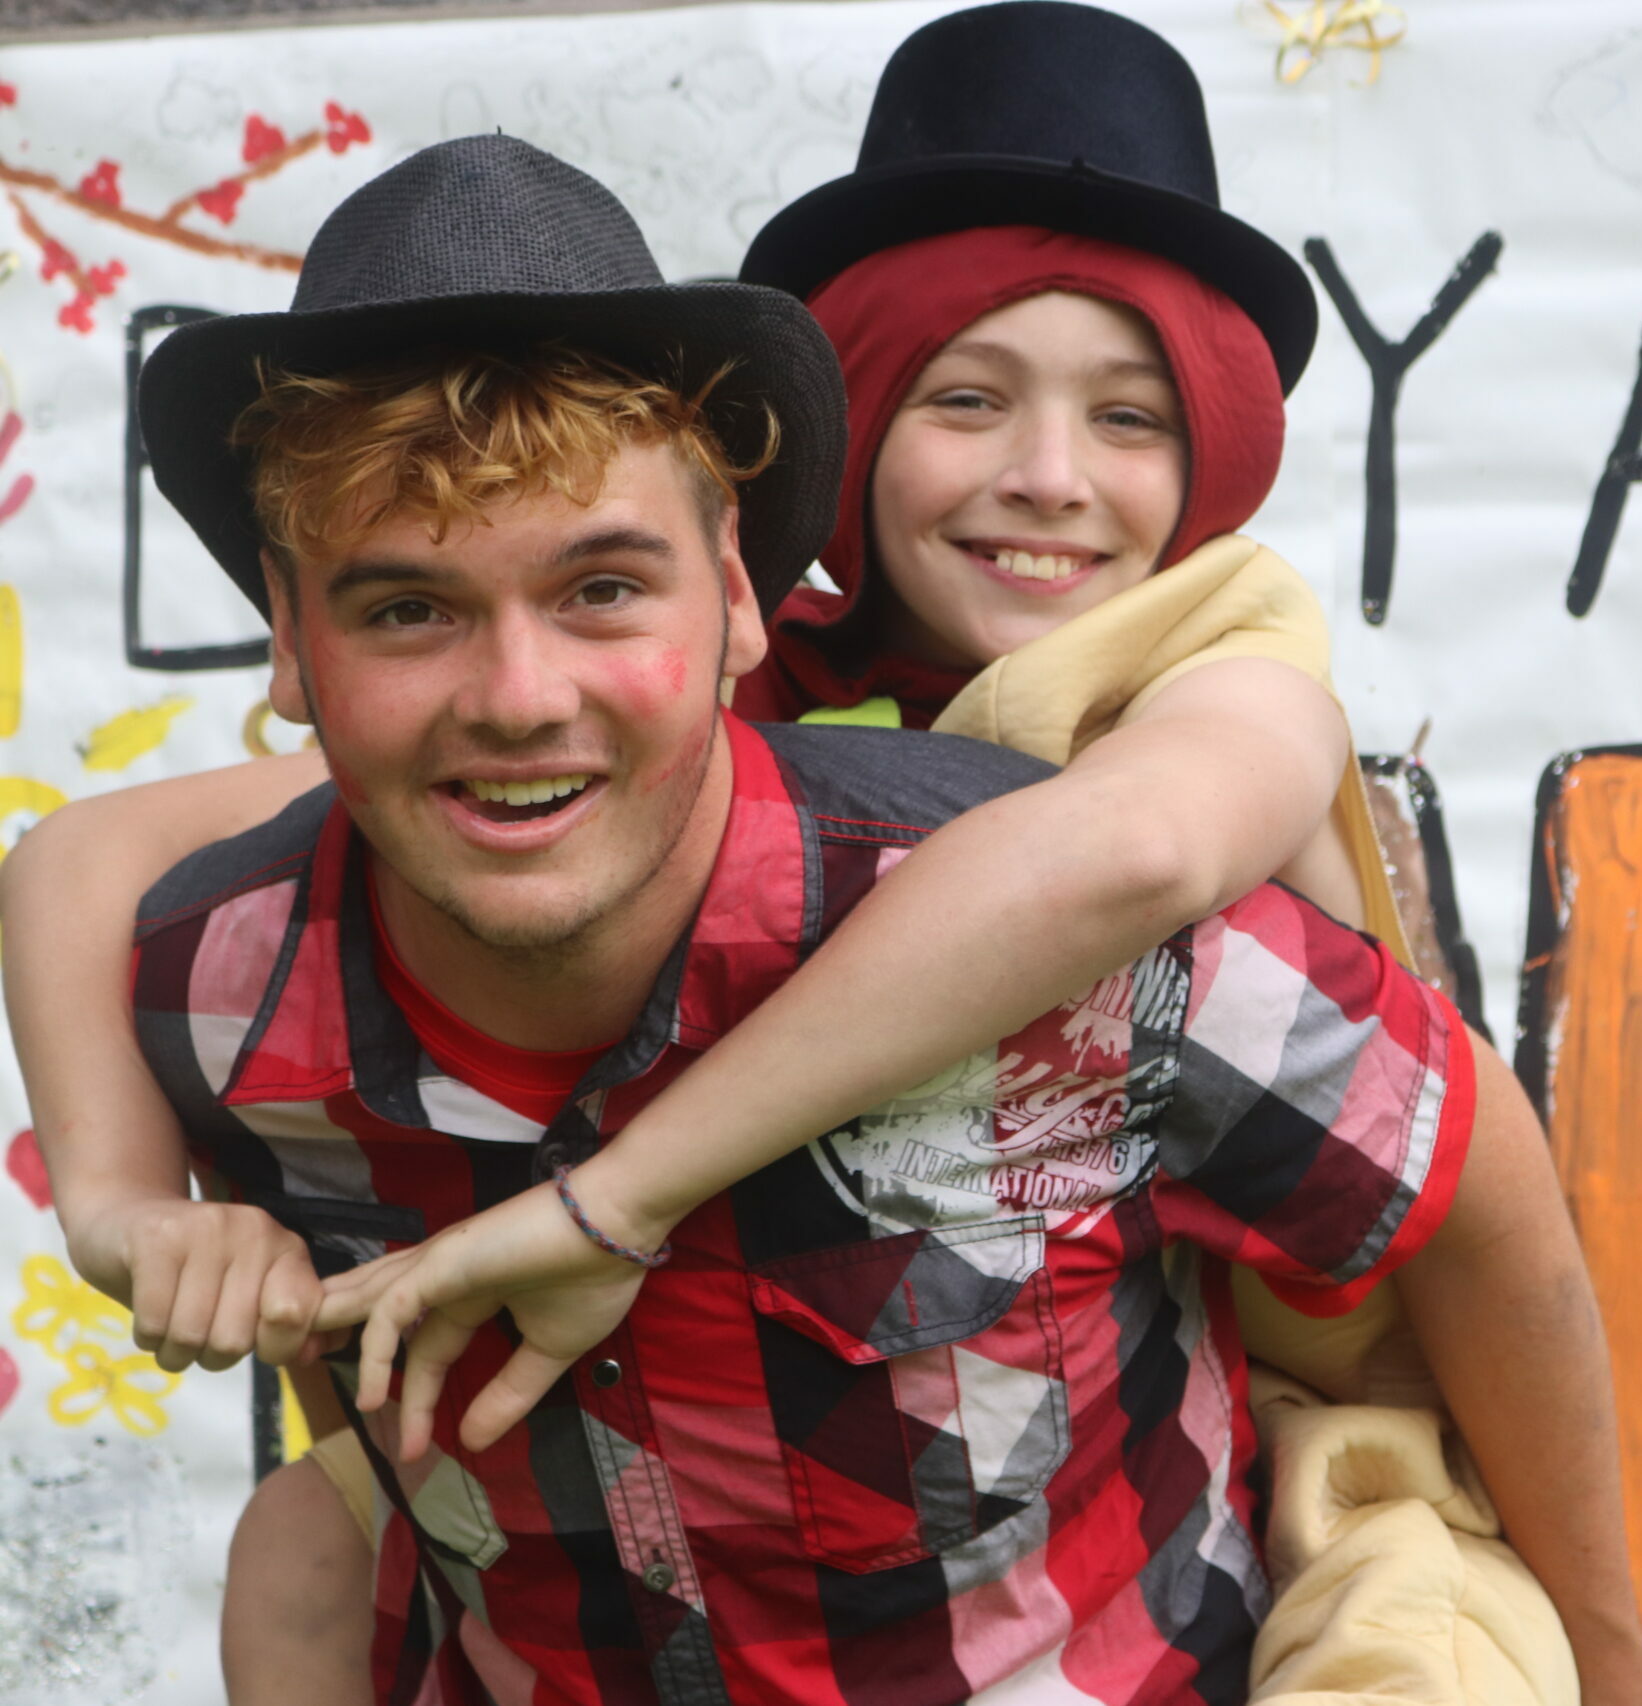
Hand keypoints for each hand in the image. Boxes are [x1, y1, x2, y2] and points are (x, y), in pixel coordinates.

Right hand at [69, 1194, 325, 1372]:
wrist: (128, 1224)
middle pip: (235, 1340)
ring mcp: (206, 1229)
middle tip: (201, 1332)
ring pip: (191, 1336)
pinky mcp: (156, 1239)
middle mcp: (254, 1231)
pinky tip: (151, 1314)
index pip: (298, 1313)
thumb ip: (291, 1328)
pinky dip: (147, 1337)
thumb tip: (310, 1356)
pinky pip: (153, 1323)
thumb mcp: (251, 1297)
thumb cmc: (198, 1276)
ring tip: (172, 1326)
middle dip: (211, 1355)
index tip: (255, 1342)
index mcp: (287, 1249)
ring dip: (174, 1351)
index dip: (275, 1348)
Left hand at [314, 1176, 650, 1459]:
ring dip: (331, 1328)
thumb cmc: (595, 1278)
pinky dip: (376, 1351)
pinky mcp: (443, 1263)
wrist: (618, 1227)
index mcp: (473, 1291)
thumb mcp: (549, 1351)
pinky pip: (394, 1312)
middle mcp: (448, 1276)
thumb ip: (509, 1394)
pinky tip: (370, 1395)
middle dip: (340, 1342)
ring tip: (291, 1360)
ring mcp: (441, 1265)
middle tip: (298, 1371)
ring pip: (370, 1300)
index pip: (426, 1350)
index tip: (413, 1451)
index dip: (414, 1399)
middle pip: (380, 1316)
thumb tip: (472, 1443)